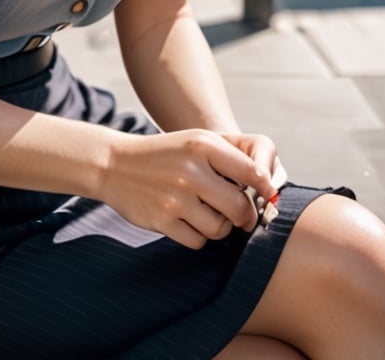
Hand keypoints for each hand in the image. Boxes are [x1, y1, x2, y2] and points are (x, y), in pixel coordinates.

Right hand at [100, 128, 278, 249]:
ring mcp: (175, 197)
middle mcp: (191, 170)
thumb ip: (233, 158)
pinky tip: (187, 220)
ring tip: (206, 212)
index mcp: (203, 145)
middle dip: (244, 215)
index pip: (252, 173)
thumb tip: (269, 188)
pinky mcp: (162, 220)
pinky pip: (198, 242)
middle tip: (237, 213)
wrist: (115, 164)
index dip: (265, 189)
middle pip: (240, 208)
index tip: (266, 197)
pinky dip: (198, 236)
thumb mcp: (197, 142)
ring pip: (220, 229)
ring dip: (218, 226)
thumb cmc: (167, 153)